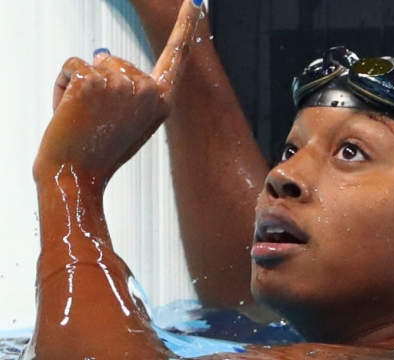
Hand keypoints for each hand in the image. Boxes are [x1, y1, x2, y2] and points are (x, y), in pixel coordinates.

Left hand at [34, 0, 203, 187]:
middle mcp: (149, 91)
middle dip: (98, 84)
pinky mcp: (95, 80)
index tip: (195, 2)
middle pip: (116, 61)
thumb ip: (124, 89)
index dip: (185, 27)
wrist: (75, 176)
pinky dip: (61, 86)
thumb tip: (101, 52)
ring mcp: (124, 84)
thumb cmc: (98, 152)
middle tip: (95, 120)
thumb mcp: (127, 122)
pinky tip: (68, 111)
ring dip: (79, 86)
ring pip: (94, 63)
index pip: (176, 56)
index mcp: (162, 102)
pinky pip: (72, 67)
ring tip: (82, 118)